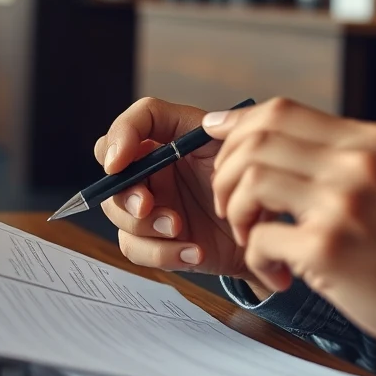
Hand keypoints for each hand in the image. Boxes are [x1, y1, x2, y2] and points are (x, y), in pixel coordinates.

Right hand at [93, 98, 258, 282]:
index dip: (118, 137)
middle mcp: (152, 170)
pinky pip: (136, 248)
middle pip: (113, 175)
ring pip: (118, 215)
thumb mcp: (241, 150)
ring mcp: (150, 206)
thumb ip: (228, 130)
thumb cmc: (249, 184)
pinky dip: (161, 253)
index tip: (119, 161)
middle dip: (124, 193)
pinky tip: (194, 252)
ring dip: (144, 225)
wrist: (262, 233)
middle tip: (147, 206)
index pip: (129, 125)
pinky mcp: (153, 240)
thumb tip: (211, 123)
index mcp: (169, 138)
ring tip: (179, 229)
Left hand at [202, 98, 375, 375]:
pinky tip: (279, 276)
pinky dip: (256, 260)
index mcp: (372, 140)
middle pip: (257, 139)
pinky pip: (259, 240)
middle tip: (232, 205)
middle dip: (228, 172)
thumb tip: (293, 148)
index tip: (215, 137)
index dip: (238, 124)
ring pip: (250, 181)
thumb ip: (353, 160)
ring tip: (253, 238)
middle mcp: (356, 162)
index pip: (282, 111)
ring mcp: (342, 202)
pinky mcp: (329, 248)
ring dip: (236, 213)